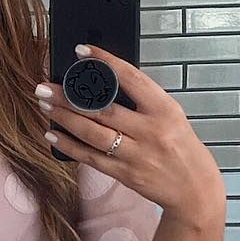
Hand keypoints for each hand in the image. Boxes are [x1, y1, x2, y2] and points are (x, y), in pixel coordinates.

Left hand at [38, 43, 220, 225]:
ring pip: (92, 132)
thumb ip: (142, 102)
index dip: (104, 61)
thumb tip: (103, 84)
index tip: (82, 51)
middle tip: (45, 86)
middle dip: (69, 96)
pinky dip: (69, 145)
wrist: (195, 189)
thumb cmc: (182, 149)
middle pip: (102, 108)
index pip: (130, 78)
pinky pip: (91, 157)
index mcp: (164, 109)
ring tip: (45, 105)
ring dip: (64, 117)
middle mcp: (150, 131)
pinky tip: (53, 135)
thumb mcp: (171, 116)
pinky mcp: (126, 174)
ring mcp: (136, 154)